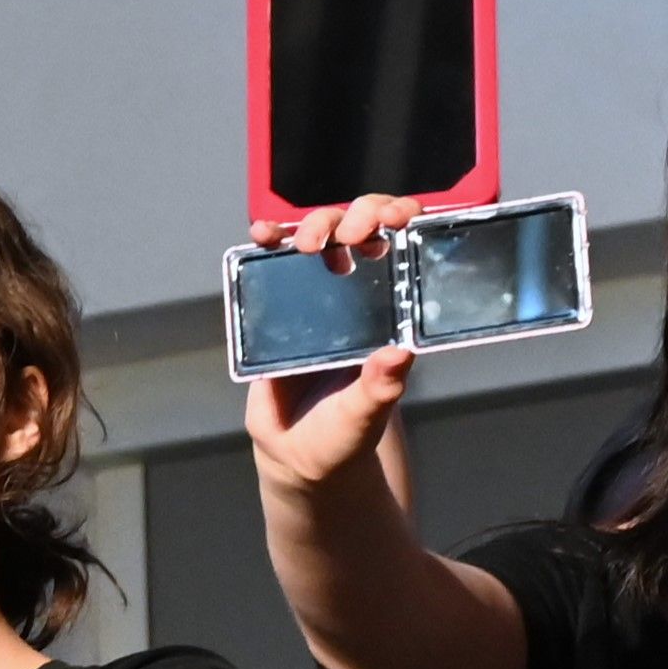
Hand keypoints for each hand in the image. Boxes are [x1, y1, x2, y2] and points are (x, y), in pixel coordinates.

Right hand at [235, 193, 426, 485]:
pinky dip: (268, 241)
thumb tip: (401, 354)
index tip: (397, 218)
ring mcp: (315, 293)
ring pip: (320, 237)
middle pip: (363, 229)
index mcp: (390, 309)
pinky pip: (272, 263)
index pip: (404, 247)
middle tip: (353, 233)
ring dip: (316, 224)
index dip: (402, 220)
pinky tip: (263, 234)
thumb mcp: (366, 413)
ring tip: (307, 241)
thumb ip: (382, 387)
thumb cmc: (342, 433)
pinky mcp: (277, 304)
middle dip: (361, 214)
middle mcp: (357, 291)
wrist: (296, 454)